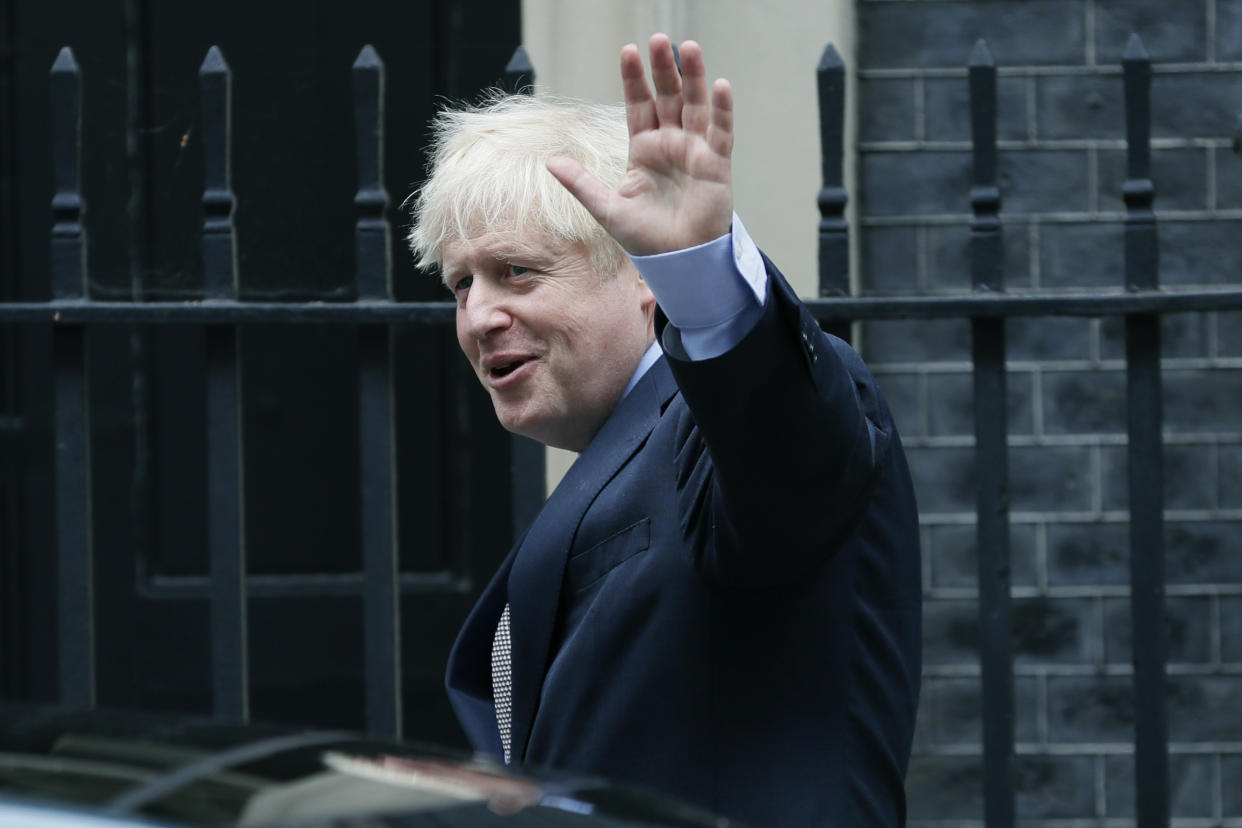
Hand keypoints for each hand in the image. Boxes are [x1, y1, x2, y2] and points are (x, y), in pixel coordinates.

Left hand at [546, 34, 733, 256]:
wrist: (677, 262)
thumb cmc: (645, 238)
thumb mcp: (607, 208)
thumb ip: (581, 183)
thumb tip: (550, 161)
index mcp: (644, 149)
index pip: (638, 105)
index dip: (634, 79)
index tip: (629, 51)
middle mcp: (670, 144)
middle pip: (668, 97)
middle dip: (663, 69)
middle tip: (658, 39)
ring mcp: (695, 151)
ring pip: (695, 106)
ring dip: (694, 77)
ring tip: (688, 48)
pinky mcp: (717, 165)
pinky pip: (721, 133)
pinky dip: (722, 110)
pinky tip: (720, 85)